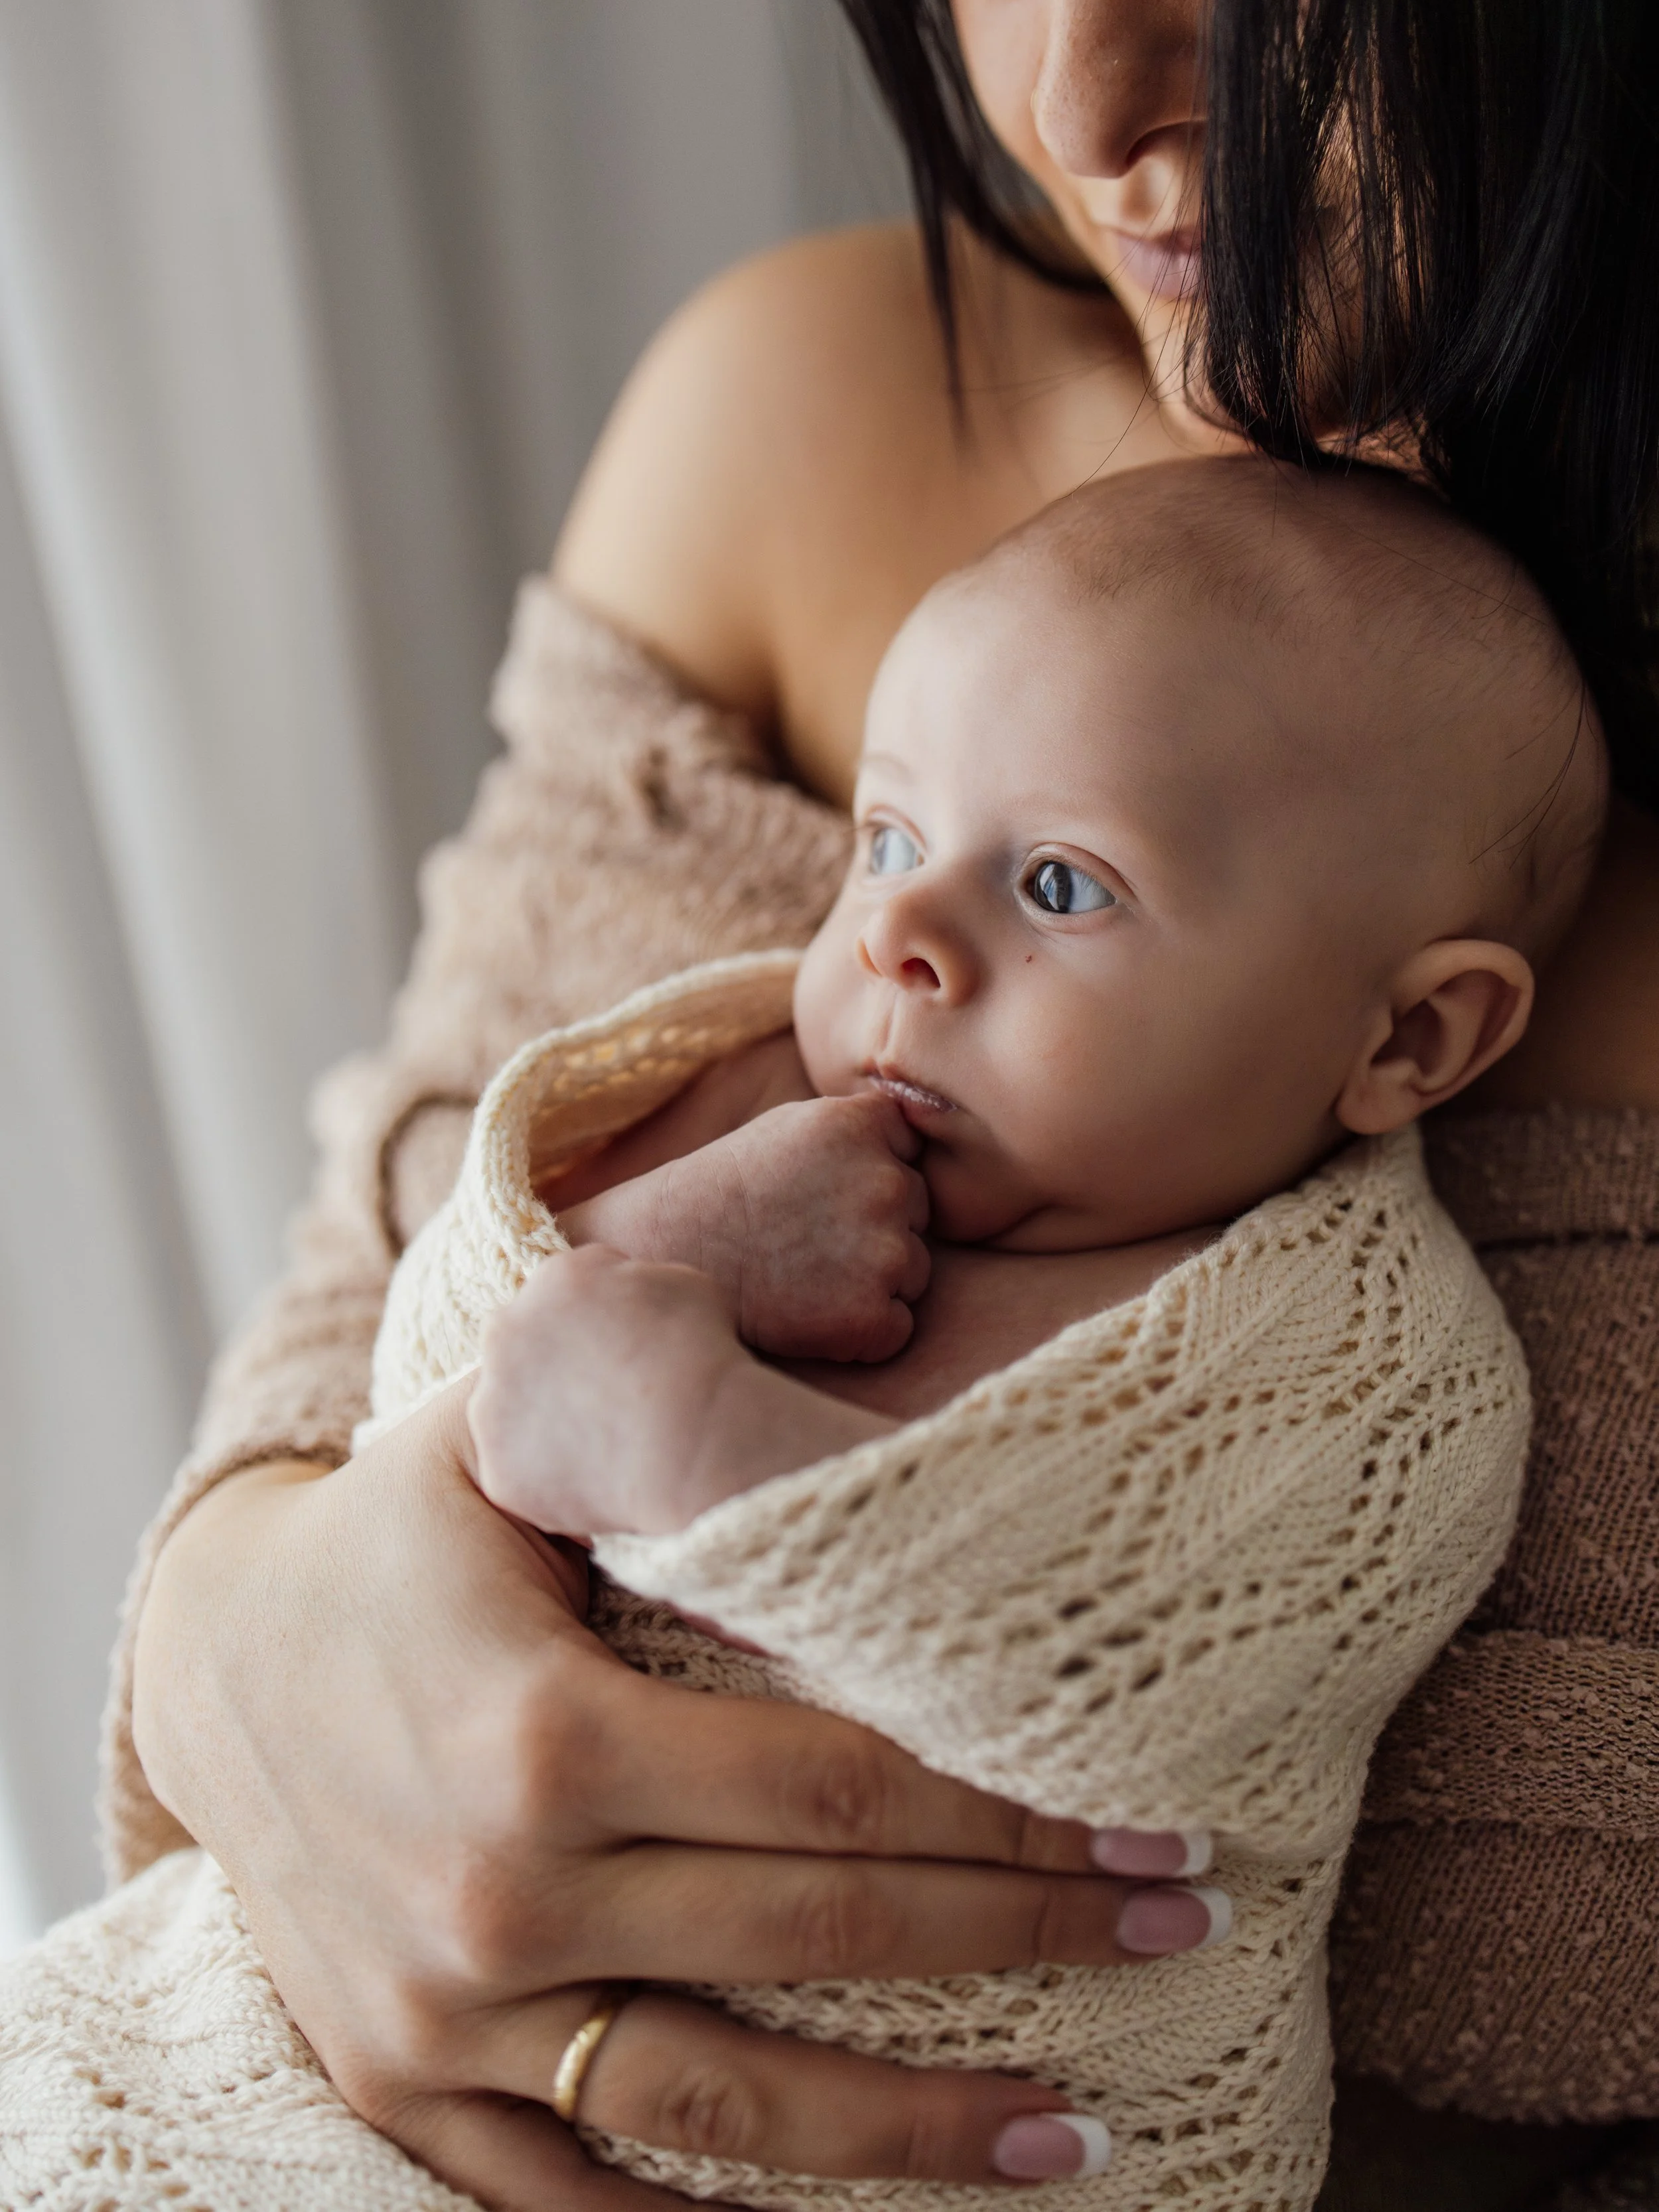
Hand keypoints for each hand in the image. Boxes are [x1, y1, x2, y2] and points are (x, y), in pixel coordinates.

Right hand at [131, 1387, 1225, 2211]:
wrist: (210, 1661)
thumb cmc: (396, 1528)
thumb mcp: (505, 1435)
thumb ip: (660, 1402)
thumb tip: (859, 1317)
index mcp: (545, 1735)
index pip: (831, 1795)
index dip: (1007, 1818)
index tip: (1150, 1827)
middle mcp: (501, 1898)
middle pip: (816, 1938)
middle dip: (1022, 1940)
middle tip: (1178, 1929)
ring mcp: (448, 2023)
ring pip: (721, 2114)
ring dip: (913, 2141)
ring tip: (1080, 2138)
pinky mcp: (408, 2090)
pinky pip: (572, 2197)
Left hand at [471, 1244, 893, 1536]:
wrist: (691, 1440)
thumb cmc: (700, 1358)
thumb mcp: (682, 1282)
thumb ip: (633, 1280)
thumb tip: (624, 1294)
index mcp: (555, 1279)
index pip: (563, 1294)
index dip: (593, 1325)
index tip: (619, 1354)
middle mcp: (508, 1331)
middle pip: (522, 1348)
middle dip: (553, 1369)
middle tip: (602, 1401)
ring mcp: (493, 1402)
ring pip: (510, 1412)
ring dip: (541, 1424)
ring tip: (601, 1446)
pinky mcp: (498, 1466)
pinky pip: (517, 1471)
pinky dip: (546, 1479)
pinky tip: (594, 1483)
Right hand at [566, 1091, 929, 1360]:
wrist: (666, 1258)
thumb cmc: (726, 1191)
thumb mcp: (793, 1125)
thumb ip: (861, 1125)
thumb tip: (926, 1123)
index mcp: (864, 1125)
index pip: (909, 1152)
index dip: (866, 1176)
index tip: (817, 1190)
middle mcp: (886, 1182)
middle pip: (917, 1213)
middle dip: (876, 1227)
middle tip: (805, 1237)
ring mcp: (884, 1252)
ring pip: (913, 1271)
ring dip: (872, 1279)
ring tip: (803, 1273)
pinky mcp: (873, 1316)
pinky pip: (896, 1326)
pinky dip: (862, 1329)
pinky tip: (809, 1311)